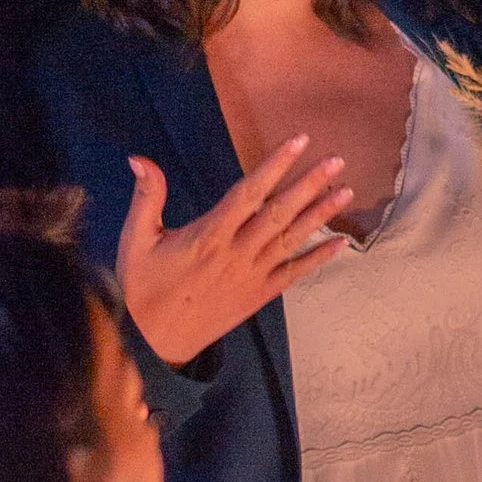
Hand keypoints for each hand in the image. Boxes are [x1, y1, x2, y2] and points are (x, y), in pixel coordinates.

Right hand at [117, 140, 351, 366]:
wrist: (153, 341)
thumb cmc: (142, 287)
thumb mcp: (135, 238)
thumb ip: (147, 196)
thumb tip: (139, 158)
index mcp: (209, 234)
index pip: (249, 192)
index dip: (275, 165)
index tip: (298, 141)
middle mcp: (237, 252)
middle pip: (279, 212)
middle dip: (309, 184)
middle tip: (336, 160)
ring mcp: (252, 275)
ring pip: (291, 239)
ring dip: (320, 214)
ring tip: (346, 190)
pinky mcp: (258, 295)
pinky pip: (293, 274)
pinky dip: (318, 258)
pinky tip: (341, 242)